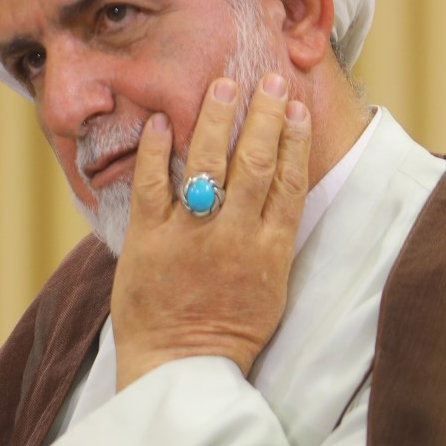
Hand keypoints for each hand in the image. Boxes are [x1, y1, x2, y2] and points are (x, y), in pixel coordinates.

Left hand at [112, 73, 311, 387]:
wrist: (182, 366)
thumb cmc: (227, 329)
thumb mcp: (269, 285)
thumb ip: (271, 237)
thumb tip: (277, 193)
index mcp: (271, 249)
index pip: (291, 181)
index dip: (294, 139)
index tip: (294, 106)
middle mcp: (236, 236)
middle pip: (257, 163)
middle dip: (262, 116)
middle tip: (263, 79)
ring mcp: (193, 236)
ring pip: (210, 165)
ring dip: (216, 121)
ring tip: (220, 87)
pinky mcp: (150, 240)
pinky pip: (153, 185)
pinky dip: (155, 150)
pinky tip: (155, 121)